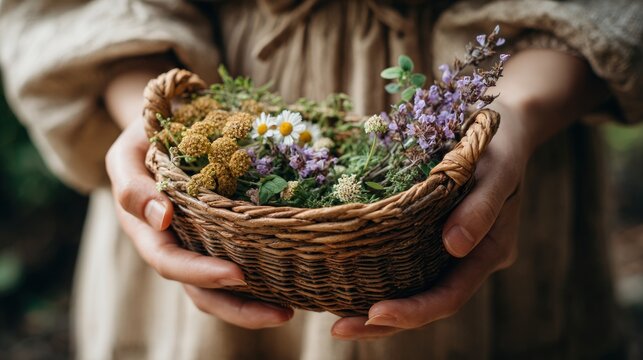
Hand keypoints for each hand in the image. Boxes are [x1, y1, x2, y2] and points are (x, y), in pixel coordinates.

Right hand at [104, 69, 292, 328]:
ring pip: (223, 288)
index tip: (237, 274)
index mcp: (147, 231)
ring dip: (255, 304)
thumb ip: (134, 185)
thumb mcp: (128, 152)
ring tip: (292, 309)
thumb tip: (162, 218)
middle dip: (240, 307)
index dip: (200, 273)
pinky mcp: (223, 235)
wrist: (166, 125)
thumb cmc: (146, 137)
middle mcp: (175, 245)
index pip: (171, 261)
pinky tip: (292, 282)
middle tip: (283, 313)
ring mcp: (200, 244)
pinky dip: (263, 278)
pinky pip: (241, 260)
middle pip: (201, 291)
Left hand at [330, 105, 525, 338]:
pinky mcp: (431, 233)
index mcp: (488, 251)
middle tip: (338, 329)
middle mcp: (466, 258)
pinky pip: (404, 263)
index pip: (449, 296)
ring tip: (335, 317)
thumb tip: (453, 247)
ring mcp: (448, 248)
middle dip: (383, 322)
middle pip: (425, 303)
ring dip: (375, 306)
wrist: (505, 122)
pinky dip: (378, 276)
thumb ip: (480, 208)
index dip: (413, 312)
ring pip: (412, 288)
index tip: (374, 314)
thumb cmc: (501, 143)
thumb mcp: (497, 169)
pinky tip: (345, 279)